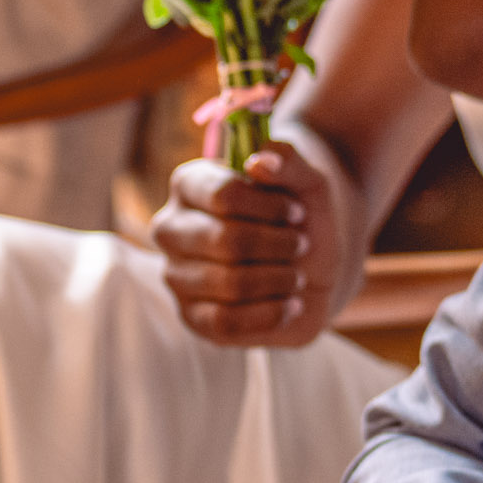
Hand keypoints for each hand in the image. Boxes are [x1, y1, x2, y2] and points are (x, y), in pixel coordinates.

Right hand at [154, 143, 351, 345]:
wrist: (311, 270)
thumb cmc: (299, 221)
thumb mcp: (308, 184)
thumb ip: (289, 161)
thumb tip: (261, 161)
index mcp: (189, 185)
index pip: (224, 194)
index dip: (271, 207)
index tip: (297, 212)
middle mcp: (171, 228)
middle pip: (227, 241)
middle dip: (279, 245)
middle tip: (300, 245)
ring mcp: (176, 275)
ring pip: (229, 283)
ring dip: (279, 279)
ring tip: (297, 275)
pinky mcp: (192, 317)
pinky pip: (226, 321)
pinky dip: (271, 313)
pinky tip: (291, 303)